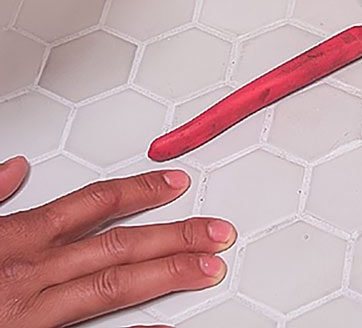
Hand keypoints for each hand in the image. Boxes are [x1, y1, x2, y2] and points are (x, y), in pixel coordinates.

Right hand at [0, 156, 234, 327]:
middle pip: (116, 247)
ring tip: (209, 267)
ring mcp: (29, 316)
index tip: (177, 185)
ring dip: (166, 275)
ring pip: (111, 289)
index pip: (91, 204)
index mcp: (14, 240)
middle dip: (174, 235)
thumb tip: (14, 169)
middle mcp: (29, 275)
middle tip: (219, 231)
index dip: (140, 192)